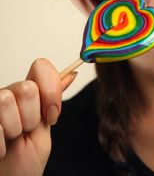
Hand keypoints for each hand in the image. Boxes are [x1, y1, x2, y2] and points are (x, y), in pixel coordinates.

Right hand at [0, 58, 75, 175]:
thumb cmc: (25, 161)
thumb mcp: (44, 130)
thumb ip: (52, 103)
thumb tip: (72, 74)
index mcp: (29, 94)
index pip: (41, 66)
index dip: (50, 88)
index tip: (52, 114)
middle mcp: (9, 94)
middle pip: (27, 87)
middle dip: (32, 116)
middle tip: (26, 131)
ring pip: (6, 101)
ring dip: (14, 129)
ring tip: (11, 138)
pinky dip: (0, 144)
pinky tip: (1, 148)